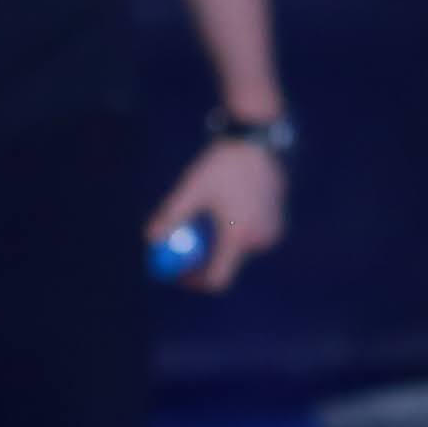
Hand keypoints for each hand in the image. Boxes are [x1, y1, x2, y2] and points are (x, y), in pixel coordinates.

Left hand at [144, 134, 289, 295]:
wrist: (259, 144)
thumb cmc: (222, 165)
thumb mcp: (192, 189)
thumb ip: (172, 216)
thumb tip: (150, 239)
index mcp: (238, 235)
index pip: (217, 279)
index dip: (195, 282)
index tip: (178, 274)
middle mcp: (259, 240)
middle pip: (227, 266)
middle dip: (204, 262)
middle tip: (186, 248)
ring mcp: (271, 234)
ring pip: (238, 254)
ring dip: (220, 247)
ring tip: (209, 220)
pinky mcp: (277, 227)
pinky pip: (250, 242)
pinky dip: (235, 236)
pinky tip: (229, 210)